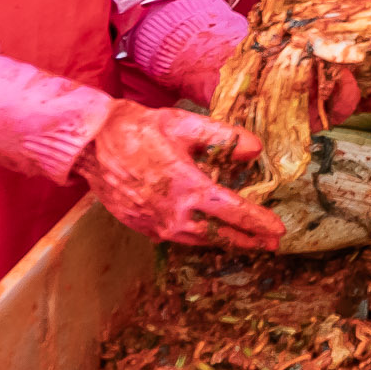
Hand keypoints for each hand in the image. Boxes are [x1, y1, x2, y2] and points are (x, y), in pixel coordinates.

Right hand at [76, 102, 282, 249]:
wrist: (92, 144)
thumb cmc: (140, 130)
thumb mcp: (184, 124)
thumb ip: (223, 138)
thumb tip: (256, 150)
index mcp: (188, 187)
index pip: (234, 212)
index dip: (258, 223)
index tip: (278, 232)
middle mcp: (173, 213)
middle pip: (220, 235)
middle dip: (247, 240)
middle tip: (270, 245)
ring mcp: (155, 224)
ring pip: (198, 240)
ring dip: (223, 241)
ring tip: (244, 241)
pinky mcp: (141, 227)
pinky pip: (176, 237)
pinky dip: (197, 237)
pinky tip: (206, 232)